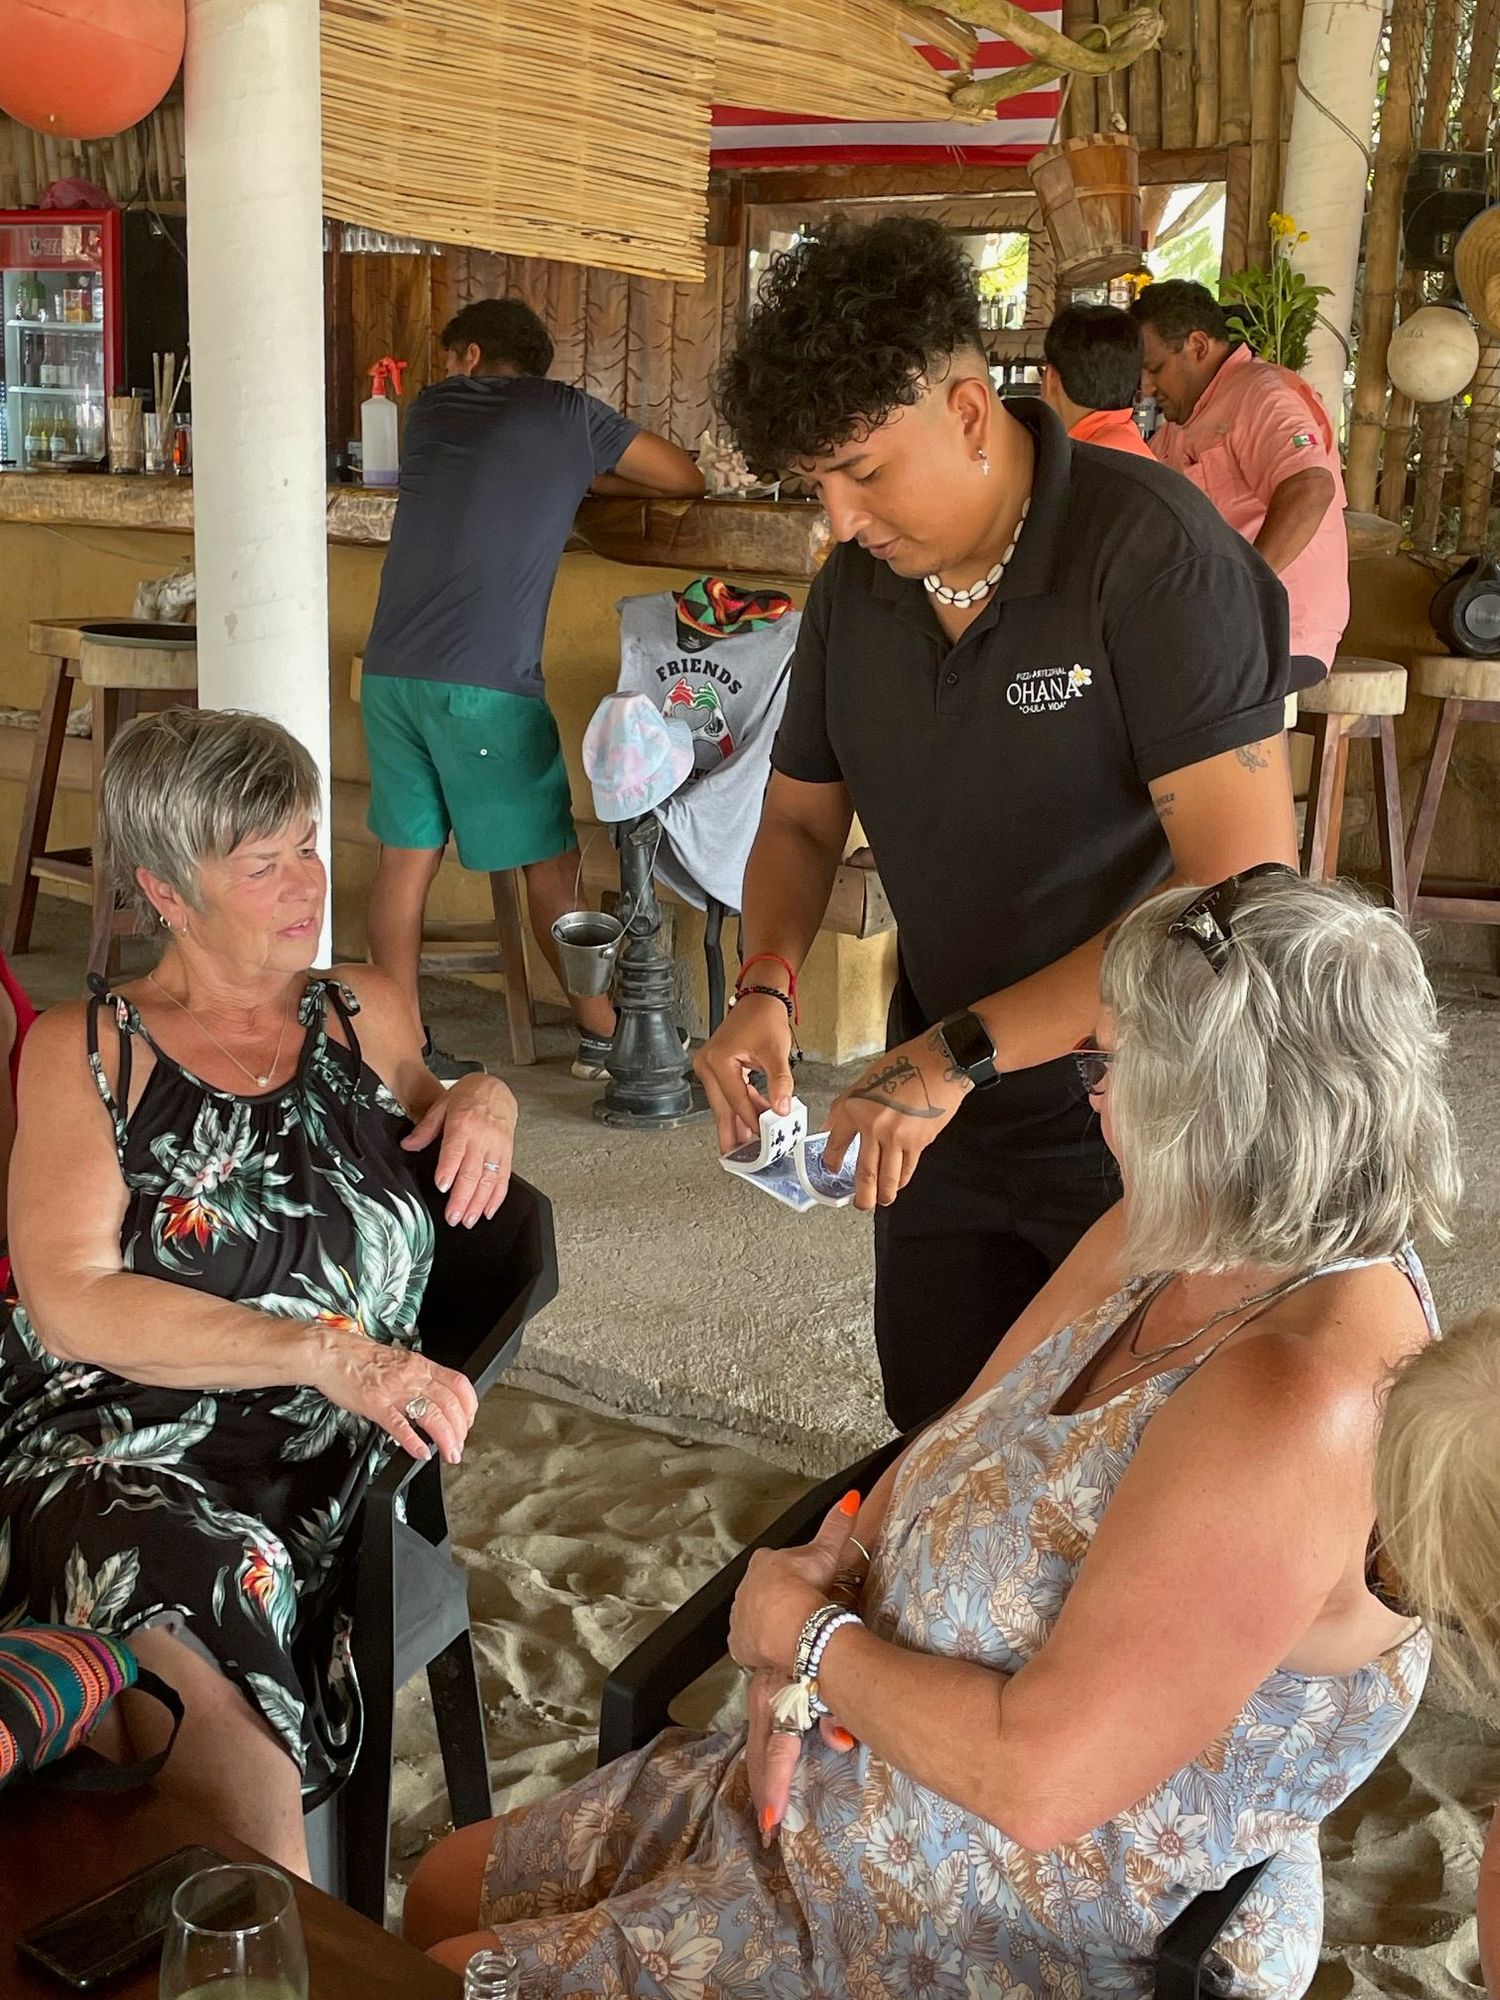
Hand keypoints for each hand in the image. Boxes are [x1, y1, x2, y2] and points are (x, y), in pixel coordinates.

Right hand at [314, 1333, 478, 1464]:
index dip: (470, 1406)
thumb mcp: (399, 1362)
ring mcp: (395, 1391)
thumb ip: (418, 1379)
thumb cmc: (360, 1358)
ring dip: (446, 1438)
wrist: (331, 1353)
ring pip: (432, 1414)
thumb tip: (433, 1399)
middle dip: (460, 1430)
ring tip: (449, 1454)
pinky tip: (421, 1452)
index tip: (468, 1422)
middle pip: (450, 1403)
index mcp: (421, 1366)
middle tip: (459, 1447)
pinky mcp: (375, 1404)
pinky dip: (414, 1441)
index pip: (459, 1384)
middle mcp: (413, 1377)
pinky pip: (399, 1425)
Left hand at [401, 1073, 517, 1225]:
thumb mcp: (442, 1105)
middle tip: (454, 1217)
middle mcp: (482, 1137)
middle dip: (463, 1198)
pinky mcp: (507, 1154)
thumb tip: (408, 1145)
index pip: (455, 1151)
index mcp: (463, 1124)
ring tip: (469, 1220)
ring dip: (479, 1202)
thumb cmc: (469, 1095)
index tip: (443, 1187)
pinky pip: (504, 1178)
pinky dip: (497, 1197)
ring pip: (490, 1179)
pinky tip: (488, 1210)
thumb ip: (425, 1129)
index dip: (449, 1170)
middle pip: (473, 1171)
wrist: (497, 1088)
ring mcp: (497, 1147)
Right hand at [694, 992, 795, 1154]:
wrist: (760, 998)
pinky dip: (741, 1107)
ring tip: (748, 1145)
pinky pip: (728, 1094)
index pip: (736, 1101)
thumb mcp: (776, 1051)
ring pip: (724, 1103)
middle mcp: (708, 1065)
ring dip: (738, 1121)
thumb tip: (781, 1108)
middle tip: (738, 1158)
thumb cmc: (764, 1017)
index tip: (763, 1139)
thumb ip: (780, 1082)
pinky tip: (754, 1119)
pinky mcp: (716, 1068)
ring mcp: (709, 1067)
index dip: (751, 1122)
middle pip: (722, 1108)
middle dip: (733, 1133)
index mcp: (718, 1061)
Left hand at [729, 1492, 858, 1676]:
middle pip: (760, 1591)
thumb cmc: (805, 1586)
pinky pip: (746, 1644)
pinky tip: (773, 1649)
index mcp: (762, 1563)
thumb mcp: (826, 1550)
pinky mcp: (739, 1643)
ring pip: (752, 1617)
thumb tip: (850, 1499)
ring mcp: (740, 1616)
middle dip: (775, 1599)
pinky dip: (757, 1646)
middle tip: (796, 1610)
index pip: (771, 1563)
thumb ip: (836, 1525)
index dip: (786, 1573)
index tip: (800, 1582)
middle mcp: (746, 1587)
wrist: (790, 1623)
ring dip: (766, 1622)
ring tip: (787, 1632)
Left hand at [823, 1028, 970, 1210]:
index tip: (832, 1168)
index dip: (832, 1160)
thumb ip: (845, 1106)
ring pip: (888, 1177)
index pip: (836, 1143)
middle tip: (860, 1204)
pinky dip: (903, 1179)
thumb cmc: (903, 1065)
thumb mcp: (864, 1080)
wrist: (938, 1064)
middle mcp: (873, 1127)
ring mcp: (897, 1137)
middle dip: (862, 1195)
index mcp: (855, 1109)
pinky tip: (899, 1184)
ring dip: (884, 1194)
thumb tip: (829, 1126)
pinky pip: (907, 1168)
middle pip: (864, 1173)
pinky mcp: (919, 1142)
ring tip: (881, 1201)